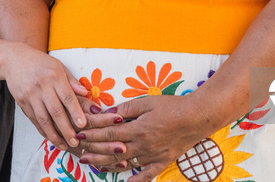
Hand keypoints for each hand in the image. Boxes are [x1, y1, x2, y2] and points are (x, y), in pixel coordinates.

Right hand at [3, 42, 88, 149]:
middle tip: (75, 141)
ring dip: (54, 134)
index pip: (67, 97)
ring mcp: (30, 96)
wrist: (14, 60)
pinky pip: (34, 120)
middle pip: (55, 111)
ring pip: (43, 119)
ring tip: (64, 144)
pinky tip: (50, 137)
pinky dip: (43, 130)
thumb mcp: (59, 66)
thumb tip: (86, 93)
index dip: (76, 112)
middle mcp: (42, 86)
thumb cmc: (41, 63)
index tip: (83, 124)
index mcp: (54, 76)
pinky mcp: (21, 103)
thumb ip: (72, 81)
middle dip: (66, 129)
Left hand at [76, 95, 207, 180]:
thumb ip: (127, 108)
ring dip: (105, 164)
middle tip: (78, 150)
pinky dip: (135, 181)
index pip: (109, 133)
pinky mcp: (161, 162)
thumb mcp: (148, 101)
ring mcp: (151, 156)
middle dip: (94, 149)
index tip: (80, 133)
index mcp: (137, 129)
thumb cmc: (172, 106)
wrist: (196, 117)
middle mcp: (142, 146)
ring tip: (91, 164)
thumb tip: (109, 113)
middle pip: (112, 150)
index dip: (93, 134)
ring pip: (124, 163)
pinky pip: (146, 175)